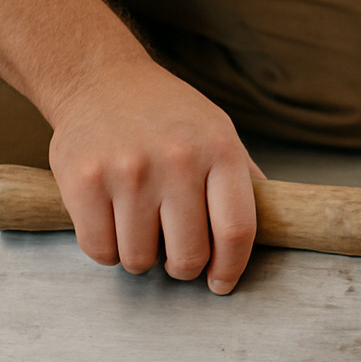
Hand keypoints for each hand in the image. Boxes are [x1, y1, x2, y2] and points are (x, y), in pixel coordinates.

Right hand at [47, 56, 260, 292]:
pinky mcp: (84, 181)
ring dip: (141, 258)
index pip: (236, 231)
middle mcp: (176, 159)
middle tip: (175, 255)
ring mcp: (127, 170)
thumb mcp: (217, 132)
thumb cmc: (166, 114)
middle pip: (188, 255)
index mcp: (219, 149)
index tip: (220, 283)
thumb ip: (243, 181)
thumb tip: (277, 229)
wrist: (99, 78)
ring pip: (139, 259)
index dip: (231, 269)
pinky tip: (112, 223)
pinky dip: (107, 250)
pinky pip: (100, 251)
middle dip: (182, 268)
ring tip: (140, 228)